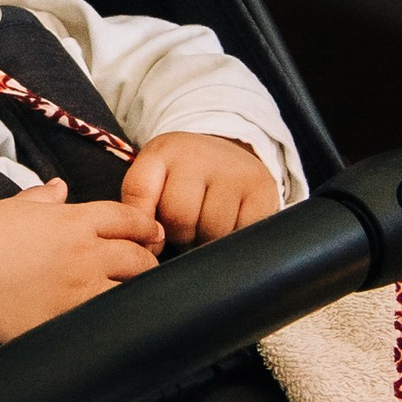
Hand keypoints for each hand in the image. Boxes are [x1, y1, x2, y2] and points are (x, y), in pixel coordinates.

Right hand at [0, 181, 160, 340]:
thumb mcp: (13, 208)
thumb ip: (44, 199)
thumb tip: (60, 189)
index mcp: (73, 221)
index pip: (128, 218)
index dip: (145, 226)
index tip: (150, 234)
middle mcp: (84, 253)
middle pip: (139, 256)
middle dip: (146, 260)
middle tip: (144, 267)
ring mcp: (79, 289)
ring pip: (130, 289)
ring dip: (133, 290)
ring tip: (131, 294)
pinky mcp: (68, 319)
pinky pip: (106, 318)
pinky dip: (113, 317)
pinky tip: (112, 319)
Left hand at [120, 134, 278, 247]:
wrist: (231, 156)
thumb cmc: (186, 181)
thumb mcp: (155, 182)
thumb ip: (141, 209)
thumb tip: (151, 250)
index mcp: (163, 151)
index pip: (139, 191)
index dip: (143, 225)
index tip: (153, 239)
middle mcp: (198, 154)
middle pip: (179, 217)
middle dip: (180, 236)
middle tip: (188, 229)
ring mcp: (234, 170)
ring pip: (212, 230)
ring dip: (208, 241)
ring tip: (208, 228)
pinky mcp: (262, 189)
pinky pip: (243, 232)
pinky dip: (235, 240)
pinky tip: (232, 227)